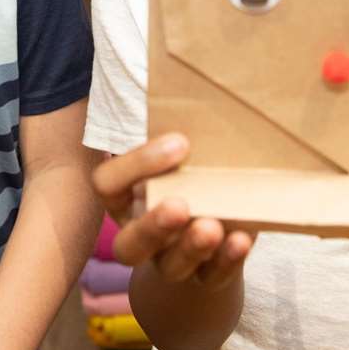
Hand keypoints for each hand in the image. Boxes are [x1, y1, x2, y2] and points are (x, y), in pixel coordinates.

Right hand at [91, 133, 254, 290]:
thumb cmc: (191, 178)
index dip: (135, 165)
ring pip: (169, 266)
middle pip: (127, 244)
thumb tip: (205, 70)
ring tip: (211, 227)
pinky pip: (212, 276)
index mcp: (124, 198)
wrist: (214, 236)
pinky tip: (241, 240)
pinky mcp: (206, 279)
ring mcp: (170, 262)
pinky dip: (227, 260)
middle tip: (179, 205)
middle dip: (152, 225)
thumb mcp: (180, 159)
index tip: (180, 142)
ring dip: (190, 247)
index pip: (107, 183)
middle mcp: (138, 233)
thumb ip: (182, 138)